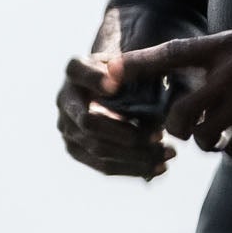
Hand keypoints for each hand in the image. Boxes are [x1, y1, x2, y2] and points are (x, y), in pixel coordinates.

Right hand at [59, 54, 177, 179]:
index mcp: (75, 69)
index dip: (94, 80)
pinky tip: (159, 167)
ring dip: (135, 156)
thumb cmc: (129, 72)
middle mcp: (64, 99)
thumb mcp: (130, 63)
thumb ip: (130, 69)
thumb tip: (117, 85)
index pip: (79, 72)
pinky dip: (133, 168)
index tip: (114, 86)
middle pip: (90, 123)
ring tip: (167, 154)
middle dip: (127, 133)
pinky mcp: (77, 150)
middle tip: (160, 135)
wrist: (115, 88)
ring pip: (98, 149)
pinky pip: (103, 166)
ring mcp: (67, 128)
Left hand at [117, 28, 231, 160]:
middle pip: (181, 114)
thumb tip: (187, 84)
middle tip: (194, 129)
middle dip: (180, 128)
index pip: (170, 54)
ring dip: (212, 143)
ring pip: (206, 138)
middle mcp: (231, 75)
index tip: (108, 73)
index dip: (136, 65)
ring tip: (231, 133)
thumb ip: (217, 59)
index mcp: (225, 48)